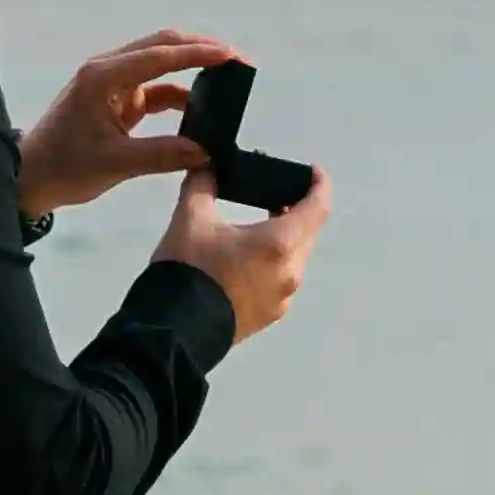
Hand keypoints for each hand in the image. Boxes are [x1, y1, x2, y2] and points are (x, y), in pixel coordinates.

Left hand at [19, 29, 239, 219]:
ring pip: (160, 65)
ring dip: (192, 69)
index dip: (198, 54)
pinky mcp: (117, 100)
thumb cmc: (64, 168)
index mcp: (103, 77)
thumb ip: (162, 155)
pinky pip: (155, 89)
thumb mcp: (115, 164)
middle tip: (238, 61)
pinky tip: (202, 108)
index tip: (232, 55)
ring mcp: (112, 84)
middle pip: (162, 46)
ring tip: (228, 79)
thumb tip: (206, 151)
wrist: (29, 178)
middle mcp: (108, 71)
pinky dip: (179, 95)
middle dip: (201, 50)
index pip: (160, 56)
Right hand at [155, 161, 328, 340]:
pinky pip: (281, 282)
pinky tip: (247, 262)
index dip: (320, 186)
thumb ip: (202, 184)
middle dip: (297, 212)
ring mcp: (283, 298)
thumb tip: (206, 164)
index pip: (318, 208)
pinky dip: (274, 265)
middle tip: (275, 197)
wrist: (174, 330)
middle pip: (308, 233)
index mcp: (280, 243)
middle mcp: (291, 272)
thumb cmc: (189, 269)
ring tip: (257, 229)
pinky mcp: (269, 316)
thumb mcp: (190, 218)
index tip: (314, 172)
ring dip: (285, 240)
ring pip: (295, 259)